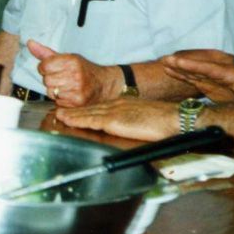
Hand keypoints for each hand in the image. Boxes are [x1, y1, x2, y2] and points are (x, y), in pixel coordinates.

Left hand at [27, 40, 118, 105]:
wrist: (104, 84)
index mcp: (72, 61)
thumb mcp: (67, 58)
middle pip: (46, 80)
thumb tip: (29, 43)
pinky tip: (70, 94)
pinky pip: (57, 102)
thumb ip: (46, 53)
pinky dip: (61, 100)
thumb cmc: (83, 70)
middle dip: (51, 80)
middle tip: (62, 79)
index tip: (53, 69)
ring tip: (67, 87)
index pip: (44, 65)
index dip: (45, 68)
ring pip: (51, 92)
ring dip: (55, 91)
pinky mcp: (78, 102)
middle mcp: (75, 74)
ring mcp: (77, 89)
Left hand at [54, 97, 177, 141]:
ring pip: (87, 113)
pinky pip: (91, 120)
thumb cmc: (165, 122)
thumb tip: (128, 129)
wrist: (174, 118)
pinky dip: (77, 119)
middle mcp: (116, 105)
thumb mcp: (144, 118)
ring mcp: (114, 111)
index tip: (75, 112)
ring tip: (59, 115)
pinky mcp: (115, 120)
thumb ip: (132, 122)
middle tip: (60, 112)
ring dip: (71, 114)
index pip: (100, 107)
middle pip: (90, 109)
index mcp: (124, 104)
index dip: (85, 110)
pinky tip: (67, 119)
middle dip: (75, 111)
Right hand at [163, 52, 233, 103]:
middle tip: (165, 59)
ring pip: (193, 72)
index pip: (209, 68)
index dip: (194, 65)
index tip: (179, 61)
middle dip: (182, 63)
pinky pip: (193, 79)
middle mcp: (219, 74)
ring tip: (163, 63)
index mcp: (230, 74)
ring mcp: (213, 79)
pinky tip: (171, 72)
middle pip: (198, 67)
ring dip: (179, 68)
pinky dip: (182, 75)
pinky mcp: (210, 86)